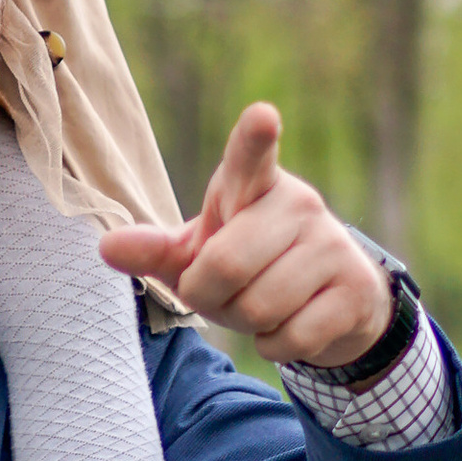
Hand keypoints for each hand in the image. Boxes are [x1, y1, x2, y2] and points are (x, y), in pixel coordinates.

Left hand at [100, 106, 390, 370]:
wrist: (332, 299)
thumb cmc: (250, 265)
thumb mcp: (200, 253)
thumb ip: (155, 250)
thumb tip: (106, 247)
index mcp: (254, 184)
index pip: (251, 156)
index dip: (255, 137)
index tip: (262, 115)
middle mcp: (299, 204)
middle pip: (225, 265)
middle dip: (210, 296)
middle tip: (223, 292)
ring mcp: (332, 245)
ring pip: (259, 307)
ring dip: (245, 324)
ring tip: (261, 306)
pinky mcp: (355, 289)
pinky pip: (292, 337)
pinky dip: (275, 345)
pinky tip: (291, 325)